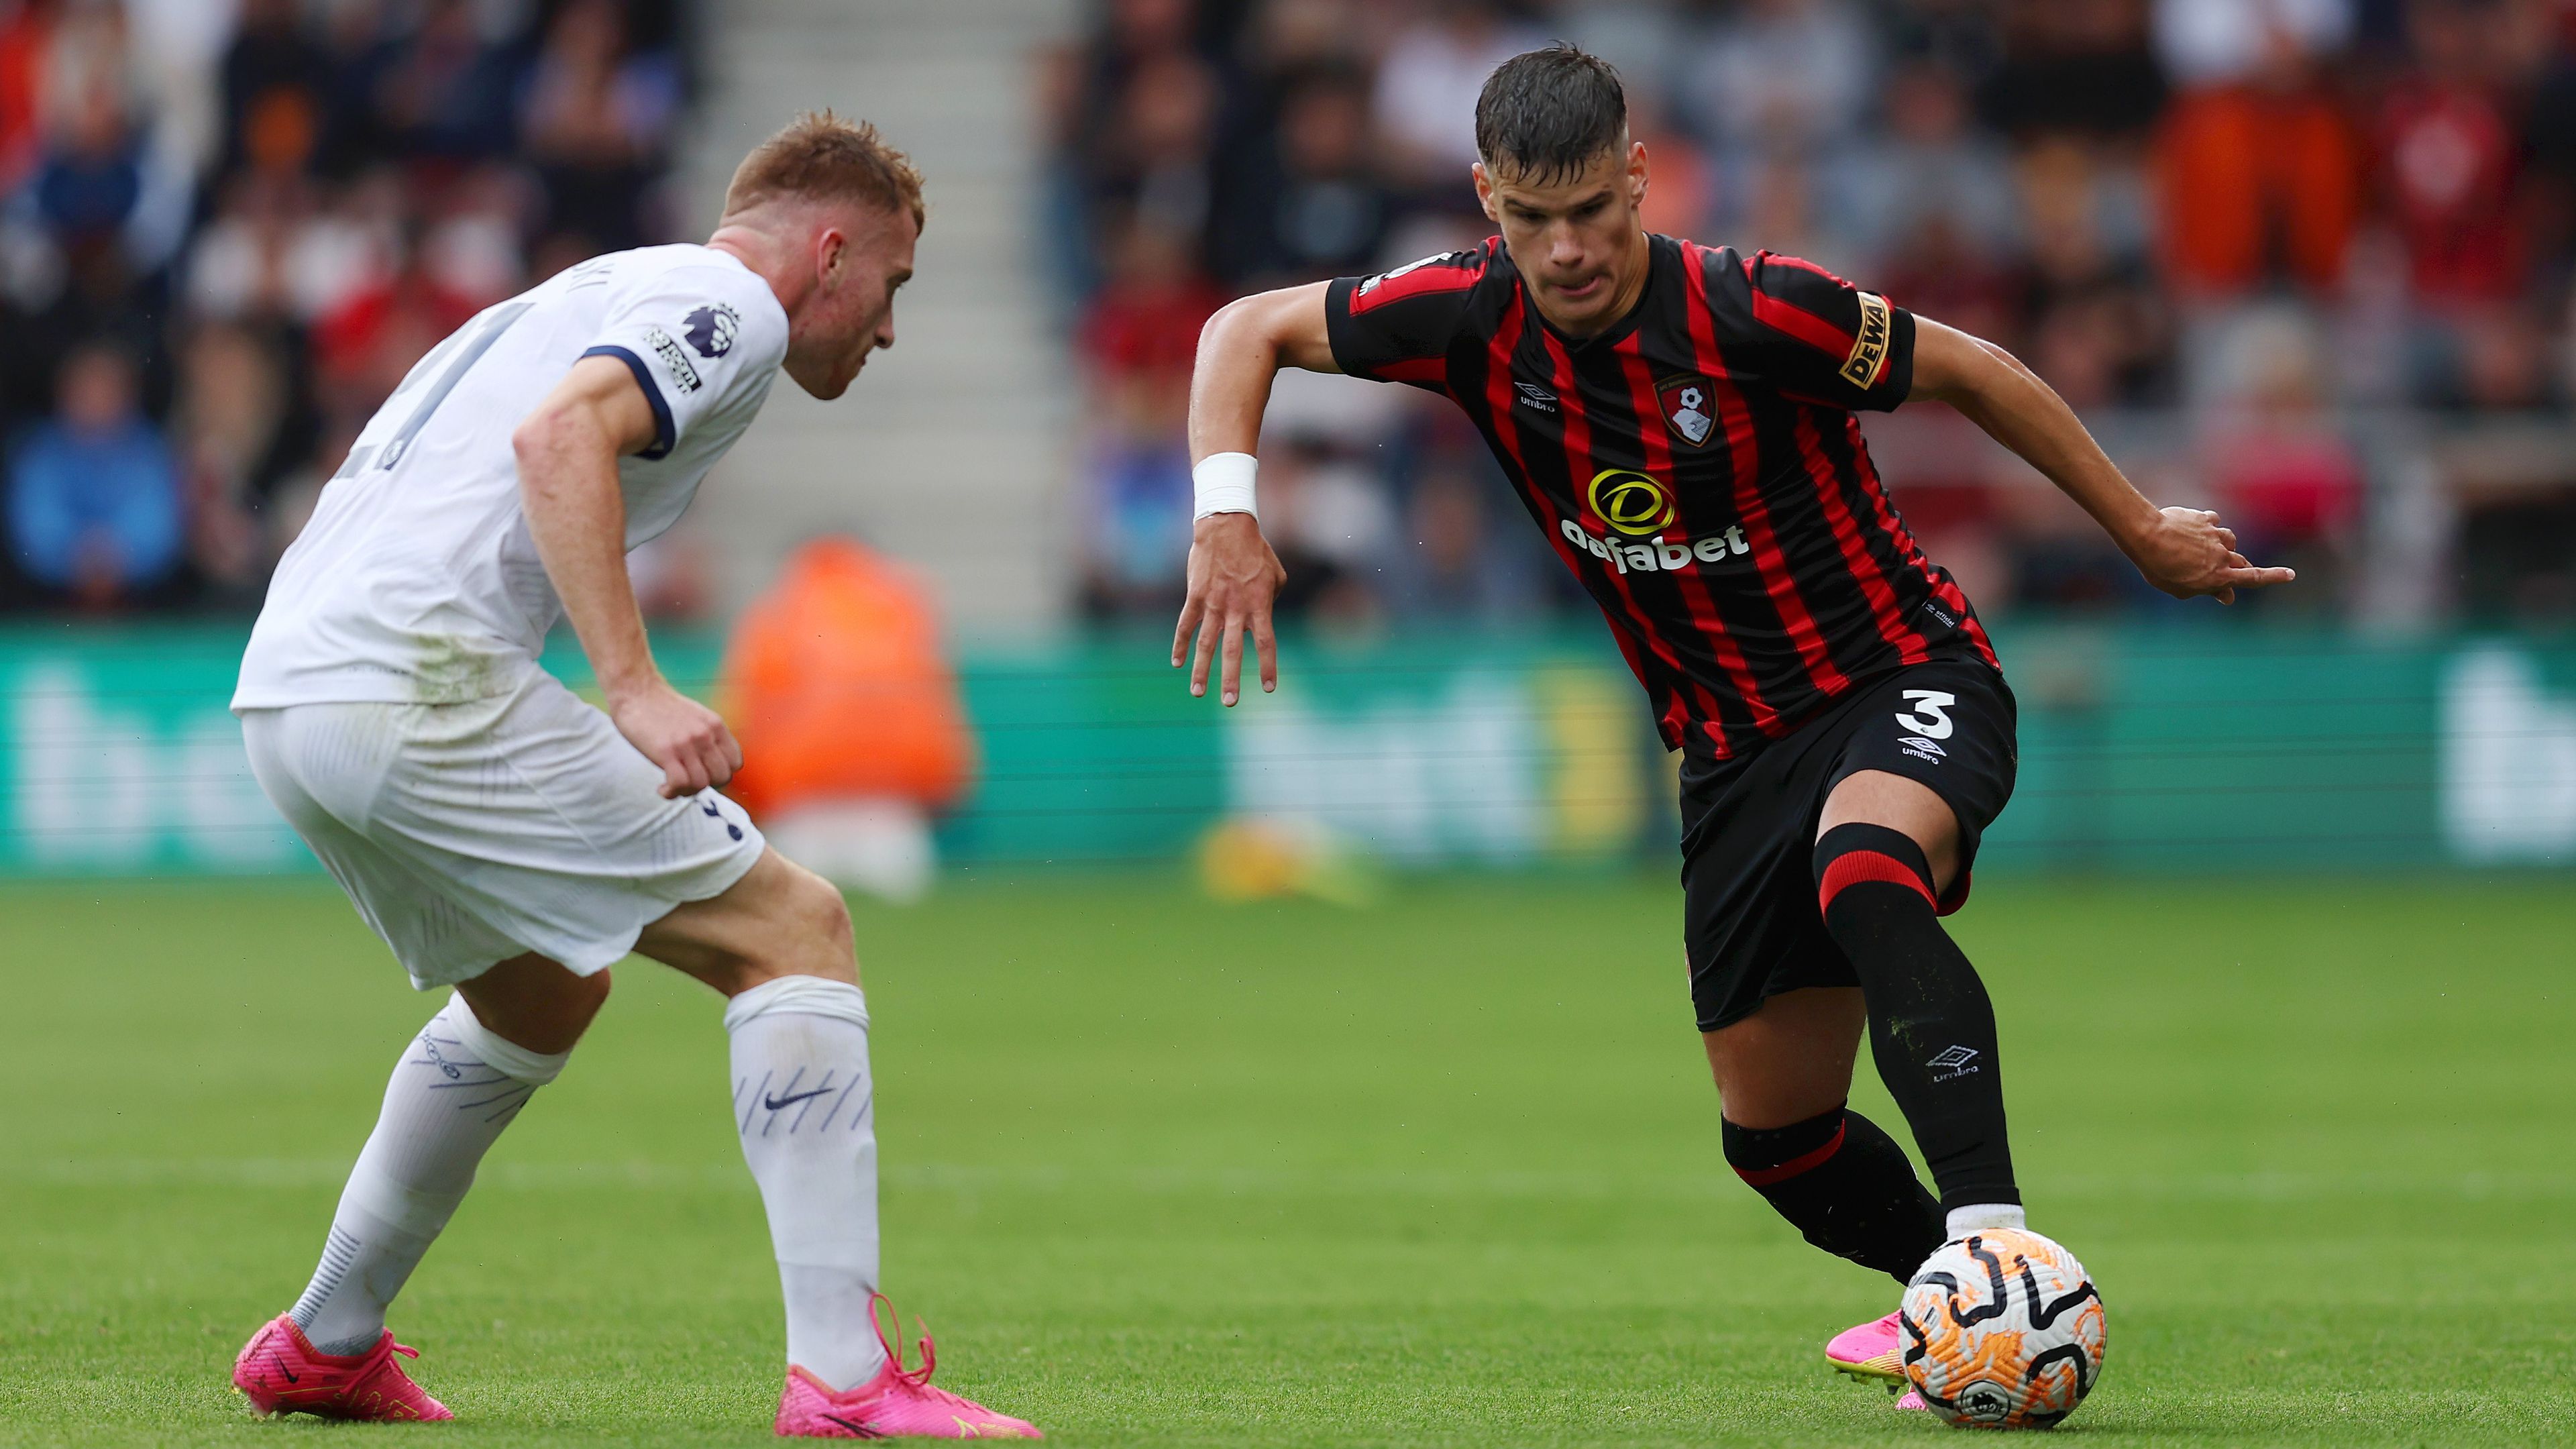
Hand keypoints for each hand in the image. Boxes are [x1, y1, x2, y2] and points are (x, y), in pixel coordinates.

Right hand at [607, 677, 742, 797]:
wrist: (637, 691)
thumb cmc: (662, 707)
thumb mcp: (697, 717)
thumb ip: (708, 737)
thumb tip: (712, 764)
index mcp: (716, 726)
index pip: (736, 762)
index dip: (721, 773)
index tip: (706, 774)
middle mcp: (705, 735)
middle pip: (722, 777)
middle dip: (706, 786)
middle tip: (689, 782)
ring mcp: (686, 744)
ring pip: (701, 784)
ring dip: (686, 792)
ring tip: (673, 786)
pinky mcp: (666, 752)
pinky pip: (679, 784)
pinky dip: (672, 792)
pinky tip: (663, 788)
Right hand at [1171, 511, 1285, 705]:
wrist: (1226, 527)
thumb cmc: (1255, 550)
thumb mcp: (1276, 574)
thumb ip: (1273, 597)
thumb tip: (1265, 613)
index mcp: (1259, 605)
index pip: (1265, 642)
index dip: (1268, 666)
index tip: (1269, 688)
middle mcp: (1235, 609)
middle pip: (1233, 651)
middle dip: (1231, 679)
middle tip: (1230, 702)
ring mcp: (1213, 604)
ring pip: (1206, 644)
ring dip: (1201, 670)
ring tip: (1198, 693)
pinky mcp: (1194, 596)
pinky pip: (1186, 625)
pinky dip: (1180, 644)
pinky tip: (1177, 662)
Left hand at [2123, 506, 2295, 605]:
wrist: (2146, 536)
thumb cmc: (2159, 568)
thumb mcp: (2182, 589)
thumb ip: (2207, 591)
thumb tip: (2228, 597)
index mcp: (2219, 575)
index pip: (2253, 578)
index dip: (2274, 577)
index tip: (2290, 574)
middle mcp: (2223, 554)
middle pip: (2241, 561)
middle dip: (2237, 567)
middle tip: (2225, 572)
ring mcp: (2215, 535)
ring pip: (2229, 541)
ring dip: (2223, 546)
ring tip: (2201, 550)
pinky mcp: (2205, 519)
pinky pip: (2214, 522)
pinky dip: (2208, 527)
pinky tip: (2195, 530)